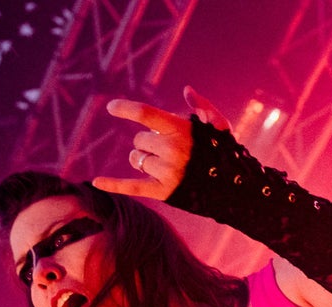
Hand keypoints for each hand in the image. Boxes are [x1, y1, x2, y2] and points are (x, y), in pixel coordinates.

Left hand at [93, 86, 229, 200]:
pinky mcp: (163, 192)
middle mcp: (172, 150)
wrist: (236, 190)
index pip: (145, 114)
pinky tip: (95, 182)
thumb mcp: (220, 126)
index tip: (111, 107)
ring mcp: (167, 172)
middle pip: (140, 140)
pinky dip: (113, 185)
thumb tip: (187, 89)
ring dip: (143, 160)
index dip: (125, 108)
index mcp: (181, 130)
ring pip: (137, 159)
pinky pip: (131, 186)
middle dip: (149, 142)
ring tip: (163, 166)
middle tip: (168, 150)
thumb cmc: (226, 153)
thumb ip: (203, 106)